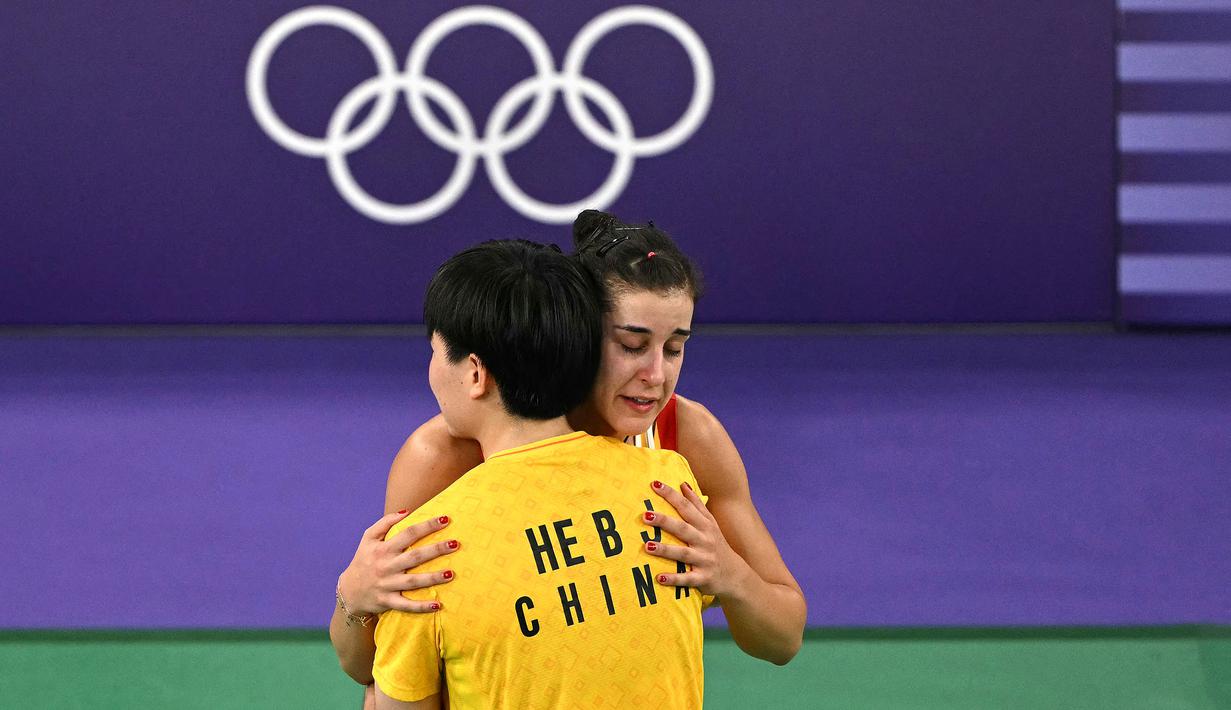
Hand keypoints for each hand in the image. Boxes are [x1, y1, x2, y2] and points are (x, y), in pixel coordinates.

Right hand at [337, 511, 459, 614]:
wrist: (348, 591)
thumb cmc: (363, 560)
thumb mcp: (368, 538)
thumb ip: (385, 522)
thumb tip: (407, 511)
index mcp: (383, 549)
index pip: (408, 534)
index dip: (427, 526)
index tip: (446, 519)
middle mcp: (386, 566)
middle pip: (414, 557)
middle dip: (436, 550)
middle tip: (456, 543)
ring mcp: (387, 585)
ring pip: (413, 582)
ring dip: (432, 578)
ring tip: (451, 573)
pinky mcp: (387, 602)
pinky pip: (406, 605)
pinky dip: (421, 607)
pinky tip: (437, 605)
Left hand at [641, 481, 751, 597]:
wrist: (736, 575)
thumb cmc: (717, 545)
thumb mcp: (710, 523)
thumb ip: (697, 504)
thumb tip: (683, 484)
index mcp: (705, 525)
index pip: (686, 507)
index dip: (671, 495)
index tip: (655, 484)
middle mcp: (705, 540)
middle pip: (683, 528)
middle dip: (665, 521)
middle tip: (646, 515)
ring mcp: (704, 560)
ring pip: (683, 553)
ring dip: (665, 550)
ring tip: (647, 545)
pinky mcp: (703, 578)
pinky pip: (687, 579)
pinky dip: (674, 579)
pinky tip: (659, 578)